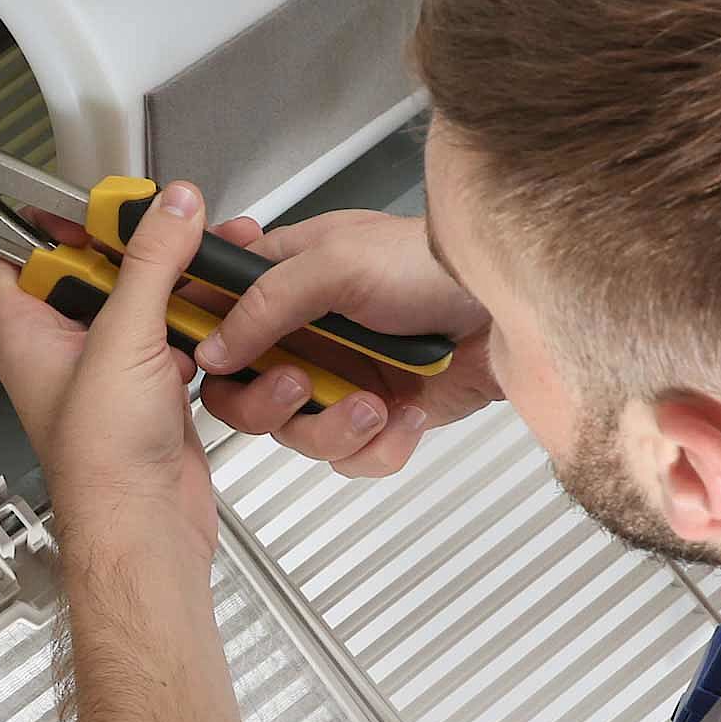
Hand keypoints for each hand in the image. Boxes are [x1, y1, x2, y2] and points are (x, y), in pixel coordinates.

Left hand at [0, 182, 219, 558]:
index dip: (46, 218)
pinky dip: (195, 320)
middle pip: (88, 270)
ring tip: (205, 251)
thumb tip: (170, 210)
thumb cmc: (102, 460)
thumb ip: (149, 265)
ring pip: (136, 301)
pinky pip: (171, 335)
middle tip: (167, 218)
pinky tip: (217, 308)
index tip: (89, 195)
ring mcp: (106, 369)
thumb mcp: (123, 339)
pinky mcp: (148, 389)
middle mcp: (59, 348)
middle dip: (133, 243)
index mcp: (24, 332)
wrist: (145, 525)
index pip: (12, 251)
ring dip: (172, 280)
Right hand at [191, 210, 499, 477]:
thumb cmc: (435, 268)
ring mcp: (341, 377)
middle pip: (243, 391)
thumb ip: (265, 304)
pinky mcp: (379, 416)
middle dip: (267, 403)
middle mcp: (307, 333)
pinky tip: (409, 417)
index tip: (207, 364)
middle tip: (300, 387)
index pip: (217, 313)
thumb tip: (215, 348)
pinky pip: (350, 457)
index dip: (204, 344)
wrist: (515, 312)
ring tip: (373, 407)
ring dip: (333, 430)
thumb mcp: (338, 264)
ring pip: (295, 434)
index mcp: (285, 279)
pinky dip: (378, 448)